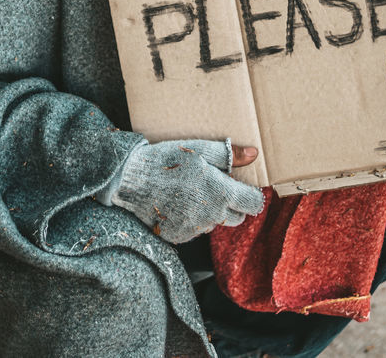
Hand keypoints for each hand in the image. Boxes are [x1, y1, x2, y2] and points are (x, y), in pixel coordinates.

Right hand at [101, 138, 264, 243]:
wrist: (132, 180)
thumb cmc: (166, 160)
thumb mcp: (199, 149)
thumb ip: (229, 154)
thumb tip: (254, 154)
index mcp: (221, 193)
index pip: (254, 204)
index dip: (252, 196)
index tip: (244, 188)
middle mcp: (211, 215)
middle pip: (237, 217)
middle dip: (232, 204)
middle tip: (216, 187)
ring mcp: (195, 228)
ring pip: (216, 223)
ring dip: (212, 211)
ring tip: (193, 193)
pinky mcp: (180, 235)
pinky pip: (195, 229)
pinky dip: (192, 219)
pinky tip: (179, 203)